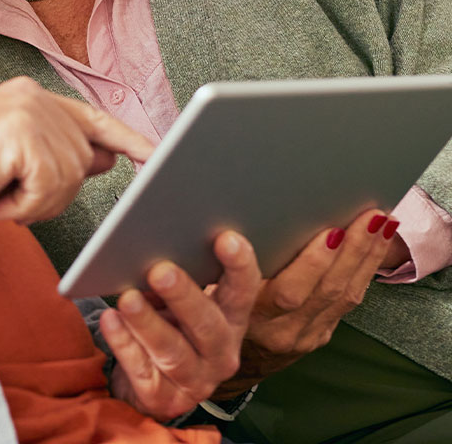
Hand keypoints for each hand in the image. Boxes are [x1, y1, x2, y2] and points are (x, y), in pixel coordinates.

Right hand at [0, 77, 153, 223]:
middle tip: (7, 193)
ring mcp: (28, 112)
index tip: (154, 154)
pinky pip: (51, 189)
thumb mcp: (13, 163)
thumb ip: (58, 153)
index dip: (127, 138)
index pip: (92, 117)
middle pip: (83, 160)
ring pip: (70, 179)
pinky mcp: (22, 135)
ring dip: (35, 202)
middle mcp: (33, 96)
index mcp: (30, 96)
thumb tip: (107, 157)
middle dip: (52, 192)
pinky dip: (24, 207)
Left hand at [104, 231, 259, 420]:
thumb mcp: (179, 306)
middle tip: (161, 270)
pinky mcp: (164, 399)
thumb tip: (153, 245)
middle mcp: (220, 354)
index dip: (239, 267)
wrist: (150, 387)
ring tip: (127, 298)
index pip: (242, 293)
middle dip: (184, 296)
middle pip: (207, 325)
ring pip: (173, 352)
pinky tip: (111, 321)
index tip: (226, 239)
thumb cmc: (168, 330)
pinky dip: (125, 344)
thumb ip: (179, 280)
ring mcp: (195, 381)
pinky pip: (142, 370)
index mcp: (230, 323)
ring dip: (148, 322)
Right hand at [214, 208, 394, 395]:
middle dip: (352, 250)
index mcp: (250, 319)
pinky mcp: (321, 333)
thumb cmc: (209, 320)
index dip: (312, 264)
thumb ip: (217, 271)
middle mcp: (282, 331)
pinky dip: (365, 270)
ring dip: (366, 257)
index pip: (286, 293)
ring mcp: (306, 334)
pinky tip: (376, 246)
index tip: (329, 233)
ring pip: (344, 295)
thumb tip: (223, 229)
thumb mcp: (202, 297)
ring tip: (381, 223)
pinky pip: (349, 302)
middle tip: (368, 217)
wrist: (229, 367)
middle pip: (326, 290)